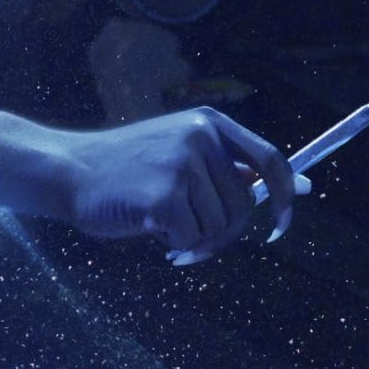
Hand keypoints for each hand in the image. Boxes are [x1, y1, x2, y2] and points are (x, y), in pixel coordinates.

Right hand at [62, 107, 306, 260]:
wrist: (66, 170)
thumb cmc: (123, 169)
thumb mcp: (179, 155)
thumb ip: (232, 169)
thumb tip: (302, 187)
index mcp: (207, 123)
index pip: (271, 161)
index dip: (285, 197)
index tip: (282, 225)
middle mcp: (198, 138)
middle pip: (243, 205)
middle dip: (223, 231)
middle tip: (191, 237)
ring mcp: (181, 165)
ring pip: (219, 226)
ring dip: (195, 238)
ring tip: (162, 225)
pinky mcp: (163, 196)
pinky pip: (192, 239)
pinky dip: (176, 245)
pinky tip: (150, 229)